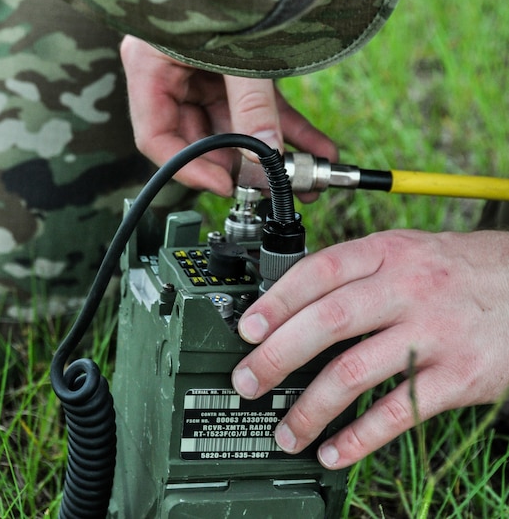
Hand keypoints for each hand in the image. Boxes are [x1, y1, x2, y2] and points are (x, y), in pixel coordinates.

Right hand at [119, 36, 337, 196]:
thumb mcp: (235, 50)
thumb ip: (251, 105)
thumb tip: (268, 158)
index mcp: (149, 65)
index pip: (156, 138)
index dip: (191, 168)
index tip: (229, 186)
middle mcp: (172, 71)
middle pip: (201, 135)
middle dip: (244, 164)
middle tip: (280, 185)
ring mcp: (204, 68)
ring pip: (236, 123)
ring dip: (273, 149)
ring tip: (311, 174)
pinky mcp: (234, 63)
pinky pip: (258, 103)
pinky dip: (286, 124)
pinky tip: (317, 146)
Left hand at [231, 229, 508, 467]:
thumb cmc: (455, 269)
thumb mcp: (405, 251)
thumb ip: (356, 271)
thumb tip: (292, 302)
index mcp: (388, 252)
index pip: (321, 271)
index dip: (278, 301)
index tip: (246, 329)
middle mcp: (407, 288)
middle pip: (329, 321)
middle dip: (278, 355)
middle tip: (247, 382)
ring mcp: (432, 333)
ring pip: (356, 372)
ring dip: (311, 407)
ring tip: (286, 430)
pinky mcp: (457, 376)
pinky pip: (398, 412)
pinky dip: (359, 438)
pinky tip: (335, 451)